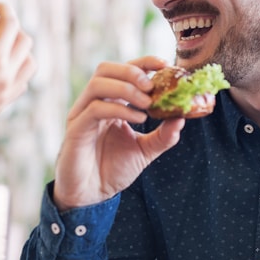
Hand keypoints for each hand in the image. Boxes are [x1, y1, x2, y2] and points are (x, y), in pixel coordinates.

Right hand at [0, 2, 34, 136]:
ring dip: (18, 49)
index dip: (3, 8)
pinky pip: (22, 81)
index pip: (11, 24)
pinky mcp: (3, 104)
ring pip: (29, 62)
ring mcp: (7, 93)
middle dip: (10, 28)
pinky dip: (15, 69)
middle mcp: (6, 76)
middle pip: (24, 41)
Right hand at [52, 56, 183, 209]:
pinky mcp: (76, 129)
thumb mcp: (145, 151)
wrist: (91, 196)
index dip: (143, 63)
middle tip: (153, 85)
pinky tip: (138, 119)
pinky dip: (119, 109)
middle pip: (106, 69)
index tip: (165, 64)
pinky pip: (95, 109)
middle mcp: (93, 104)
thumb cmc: (112, 170)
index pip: (123, 71)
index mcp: (108, 103)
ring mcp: (82, 114)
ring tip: (147, 104)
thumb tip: (182, 118)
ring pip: (98, 83)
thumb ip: (163, 136)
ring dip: (126, 88)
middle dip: (132, 71)